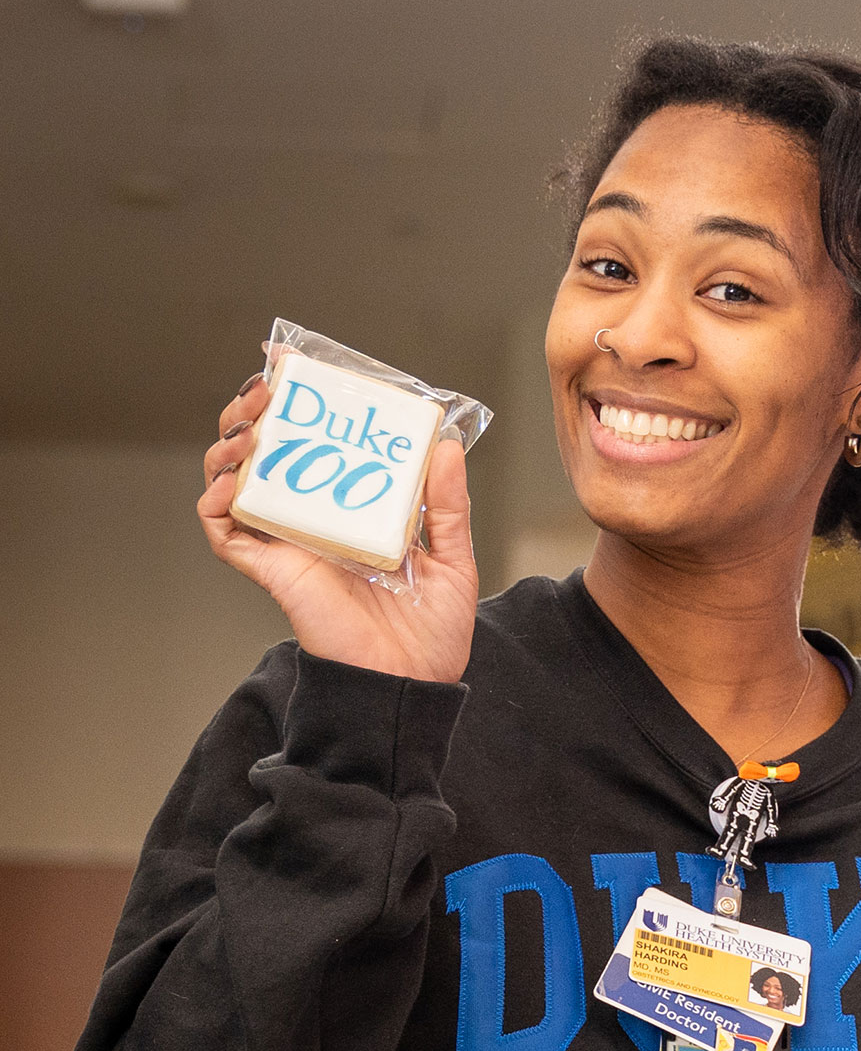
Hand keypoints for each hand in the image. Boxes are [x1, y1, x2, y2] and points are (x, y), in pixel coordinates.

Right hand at [198, 373, 478, 684]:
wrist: (412, 684)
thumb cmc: (432, 633)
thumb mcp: (452, 560)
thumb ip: (448, 507)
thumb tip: (447, 446)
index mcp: (350, 508)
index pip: (312, 443)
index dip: (296, 403)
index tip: (293, 366)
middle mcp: (312, 520)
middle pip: (264, 452)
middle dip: (254, 412)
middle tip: (268, 390)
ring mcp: (287, 544)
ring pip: (234, 482)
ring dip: (229, 446)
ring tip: (250, 428)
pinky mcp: (272, 572)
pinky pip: (225, 532)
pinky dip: (216, 504)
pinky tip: (230, 484)